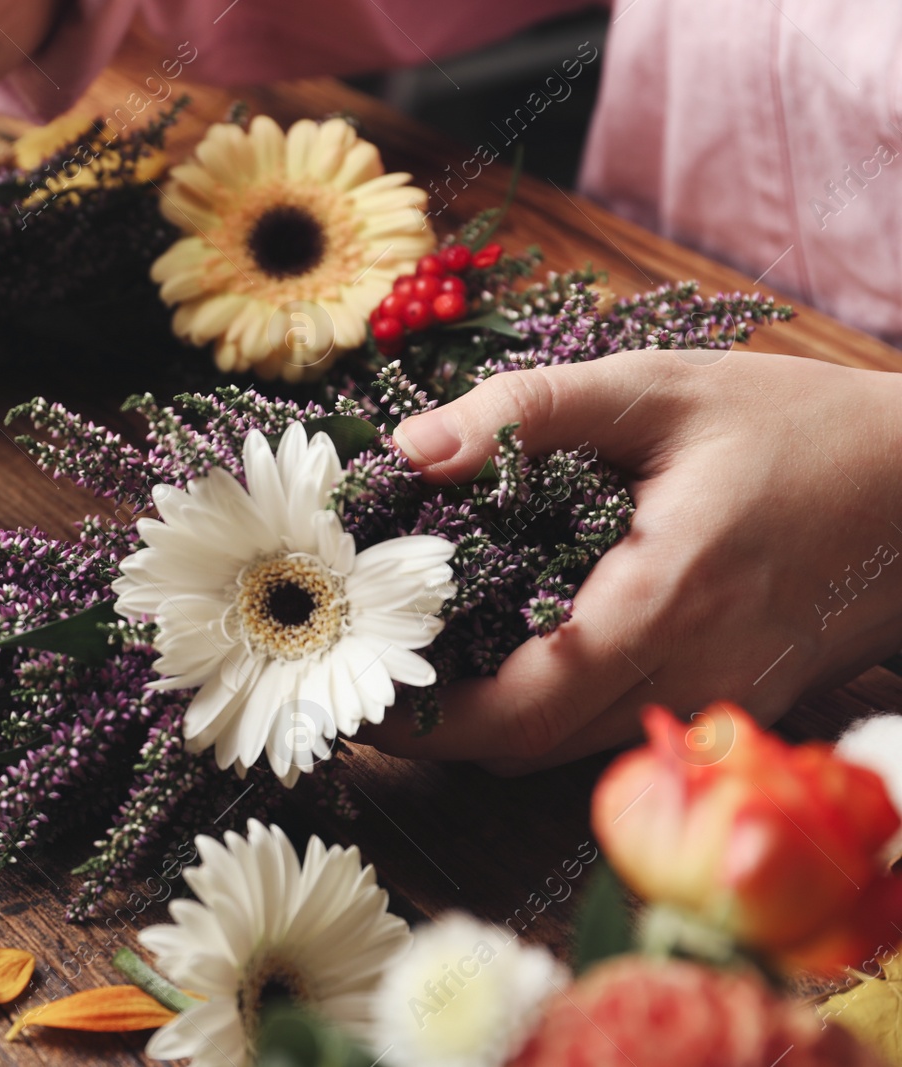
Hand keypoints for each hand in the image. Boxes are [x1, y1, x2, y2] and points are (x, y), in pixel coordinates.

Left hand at [372, 349, 901, 771]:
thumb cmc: (798, 428)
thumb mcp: (659, 389)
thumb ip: (529, 413)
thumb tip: (410, 447)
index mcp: (665, 599)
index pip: (523, 711)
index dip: (430, 721)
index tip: (360, 696)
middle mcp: (692, 672)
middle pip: (534, 747)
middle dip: (443, 724)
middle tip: (371, 670)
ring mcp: (720, 699)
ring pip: (574, 745)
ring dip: (495, 716)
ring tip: (424, 653)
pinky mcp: (735, 700)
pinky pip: (619, 725)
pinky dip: (555, 704)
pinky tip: (515, 644)